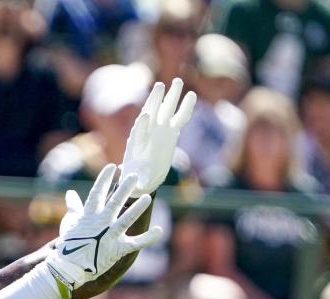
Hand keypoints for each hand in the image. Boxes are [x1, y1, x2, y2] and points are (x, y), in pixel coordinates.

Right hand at [46, 164, 161, 297]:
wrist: (69, 267)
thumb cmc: (68, 244)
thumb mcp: (69, 223)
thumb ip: (73, 207)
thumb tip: (70, 193)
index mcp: (89, 215)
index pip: (97, 192)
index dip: (104, 179)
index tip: (112, 167)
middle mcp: (101, 222)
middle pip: (115, 202)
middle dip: (125, 188)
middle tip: (135, 175)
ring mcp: (109, 236)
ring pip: (126, 219)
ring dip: (137, 208)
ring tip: (147, 197)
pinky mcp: (117, 249)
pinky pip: (135, 243)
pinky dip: (148, 238)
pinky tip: (159, 230)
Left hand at [121, 77, 196, 196]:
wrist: (144, 175)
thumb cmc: (139, 179)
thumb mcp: (139, 183)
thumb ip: (139, 182)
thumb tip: (138, 184)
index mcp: (137, 146)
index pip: (138, 133)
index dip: (141, 125)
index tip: (144, 117)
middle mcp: (148, 134)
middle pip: (152, 113)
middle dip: (155, 100)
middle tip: (160, 86)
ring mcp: (159, 130)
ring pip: (163, 110)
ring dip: (167, 97)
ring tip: (174, 83)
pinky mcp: (170, 132)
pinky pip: (179, 118)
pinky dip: (185, 109)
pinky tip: (191, 96)